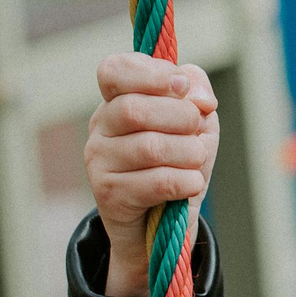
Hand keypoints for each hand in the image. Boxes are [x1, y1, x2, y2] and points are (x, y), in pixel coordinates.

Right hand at [85, 53, 218, 296]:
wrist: (162, 226)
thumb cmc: (178, 162)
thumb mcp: (195, 121)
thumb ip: (196, 91)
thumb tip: (194, 94)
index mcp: (116, 99)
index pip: (113, 70)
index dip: (150, 74)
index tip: (182, 87)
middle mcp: (99, 126)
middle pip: (135, 109)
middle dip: (181, 118)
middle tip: (197, 131)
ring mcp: (98, 161)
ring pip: (149, 147)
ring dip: (188, 154)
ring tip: (196, 162)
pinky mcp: (109, 195)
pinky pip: (156, 182)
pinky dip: (186, 181)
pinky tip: (191, 184)